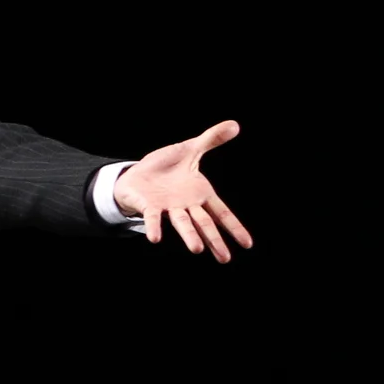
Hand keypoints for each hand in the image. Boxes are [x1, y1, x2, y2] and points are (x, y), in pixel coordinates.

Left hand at [112, 120, 253, 262]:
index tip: (247, 244)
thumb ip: (211, 139)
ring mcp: (168, 207)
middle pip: (204, 224)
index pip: (221, 213)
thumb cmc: (165, 166)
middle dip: (214, 240)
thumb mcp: (190, 149)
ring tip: (198, 250)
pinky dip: (154, 227)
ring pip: (183, 224)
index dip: (234, 227)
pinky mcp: (149, 206)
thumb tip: (235, 125)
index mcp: (200, 194)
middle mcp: (186, 205)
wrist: (136, 172)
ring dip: (189, 237)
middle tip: (225, 259)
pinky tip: (154, 239)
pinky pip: (152, 218)